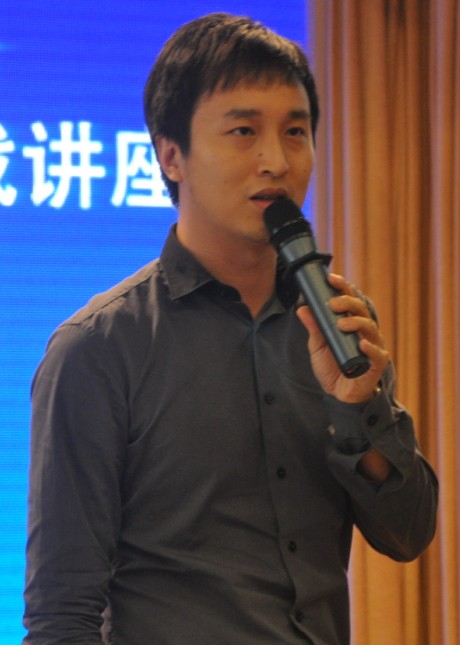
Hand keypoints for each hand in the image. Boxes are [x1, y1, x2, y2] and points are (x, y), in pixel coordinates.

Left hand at [296, 273, 389, 403]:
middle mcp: (364, 331)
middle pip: (361, 309)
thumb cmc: (332, 368)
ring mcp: (373, 346)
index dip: (343, 287)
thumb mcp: (318, 347)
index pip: (350, 300)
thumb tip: (302, 309)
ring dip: (356, 322)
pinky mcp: (376, 364)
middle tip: (333, 304)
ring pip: (370, 327)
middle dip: (348, 302)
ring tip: (342, 324)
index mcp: (351, 323)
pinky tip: (361, 343)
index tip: (331, 278)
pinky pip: (377, 353)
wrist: (340, 395)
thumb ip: (313, 328)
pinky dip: (369, 347)